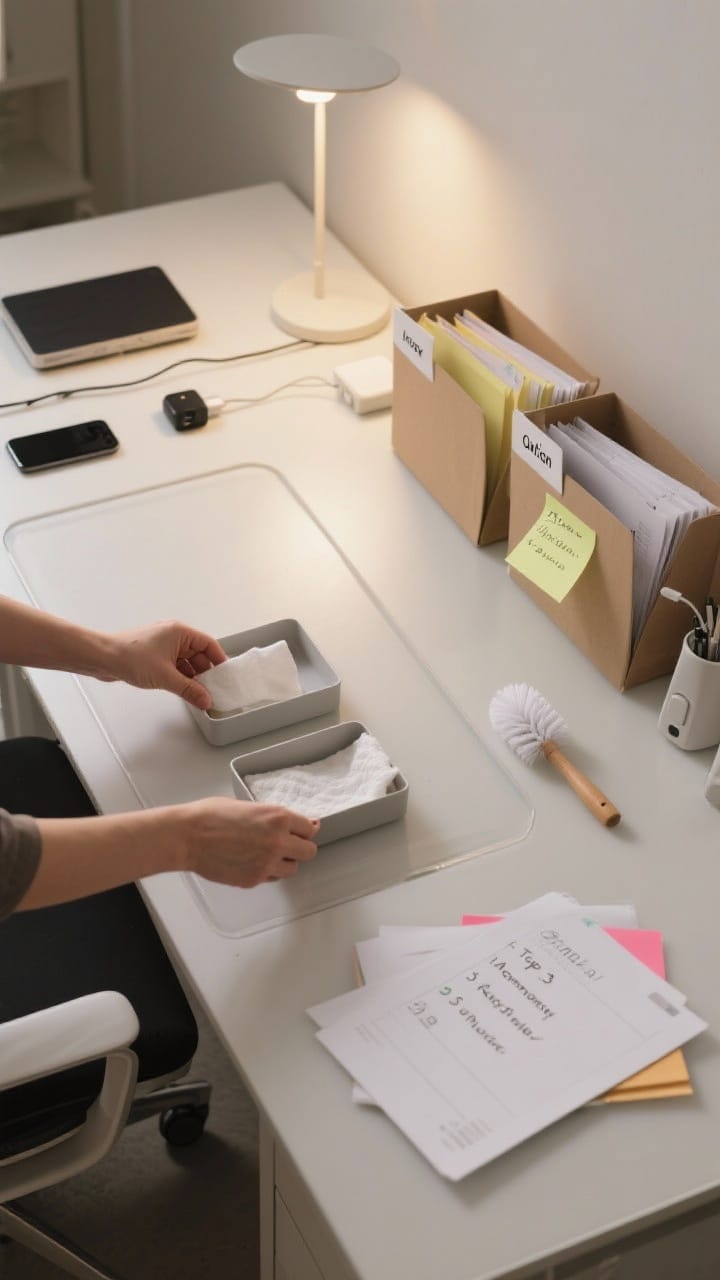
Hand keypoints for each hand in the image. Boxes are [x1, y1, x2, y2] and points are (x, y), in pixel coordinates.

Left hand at [106, 620, 226, 709]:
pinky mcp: (153, 656)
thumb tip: (205, 699)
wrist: (101, 657)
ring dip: (192, 677)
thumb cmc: (128, 656)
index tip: (225, 676)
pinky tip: (183, 690)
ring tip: (197, 694)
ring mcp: (162, 646)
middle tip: (212, 690)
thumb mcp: (166, 677)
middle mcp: (172, 636)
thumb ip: (189, 690)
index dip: (219, 660)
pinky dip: (180, 677)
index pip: (209, 644)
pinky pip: (174, 666)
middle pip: (198, 654)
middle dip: (205, 673)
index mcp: (179, 632)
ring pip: (186, 662)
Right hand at [180, 797, 319, 886]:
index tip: (300, 832)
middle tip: (287, 845)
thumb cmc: (210, 816)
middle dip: (299, 848)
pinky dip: (266, 872)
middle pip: (309, 852)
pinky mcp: (254, 879)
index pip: (310, 829)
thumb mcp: (248, 805)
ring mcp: (267, 863)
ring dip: (284, 862)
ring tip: (266, 854)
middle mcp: (278, 841)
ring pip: (292, 869)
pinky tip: (252, 861)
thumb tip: (289, 824)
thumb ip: (273, 817)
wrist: (187, 836)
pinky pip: (271, 878)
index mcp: (278, 818)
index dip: (304, 830)